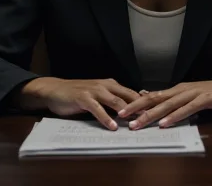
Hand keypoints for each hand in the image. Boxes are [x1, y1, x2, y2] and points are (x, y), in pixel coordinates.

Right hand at [20, 77, 140, 130]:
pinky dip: (106, 118)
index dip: (143, 103)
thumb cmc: (78, 94)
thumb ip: (112, 101)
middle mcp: (105, 85)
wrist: (55, 90)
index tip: (155, 113)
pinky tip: (112, 126)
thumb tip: (130, 112)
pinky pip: (97, 109)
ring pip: (115, 101)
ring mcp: (94, 90)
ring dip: (126, 113)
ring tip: (135, 124)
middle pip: (128, 96)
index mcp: (110, 84)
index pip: (131, 93)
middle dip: (140, 108)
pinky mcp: (83, 98)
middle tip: (151, 119)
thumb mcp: (98, 96)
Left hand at [117, 75, 211, 129]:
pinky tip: (165, 123)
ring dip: (151, 114)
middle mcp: (183, 89)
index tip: (122, 111)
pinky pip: (187, 108)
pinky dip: (175, 116)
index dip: (137, 103)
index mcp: (179, 90)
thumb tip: (159, 106)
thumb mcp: (194, 98)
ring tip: (138, 124)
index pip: (153, 96)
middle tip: (122, 118)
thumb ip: (178, 102)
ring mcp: (194, 93)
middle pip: (156, 99)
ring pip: (168, 104)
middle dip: (137, 108)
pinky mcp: (206, 99)